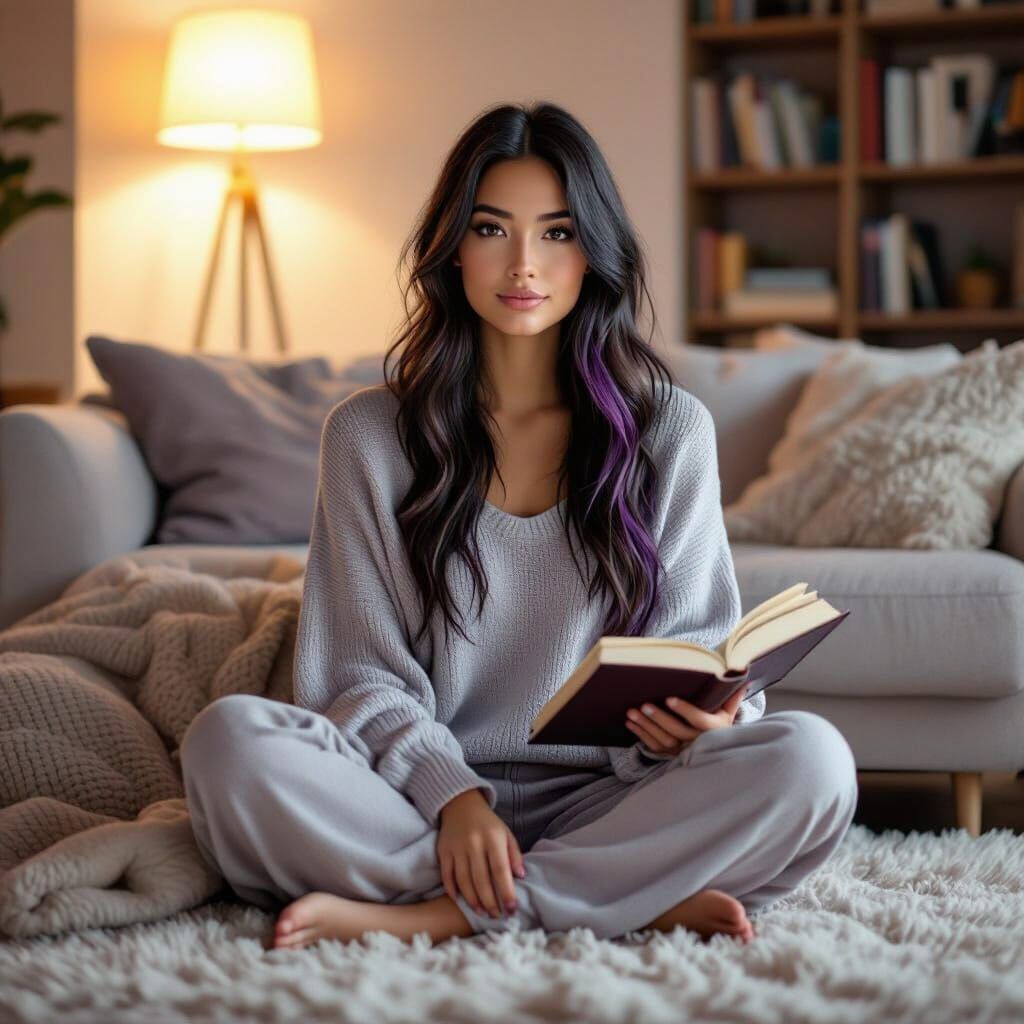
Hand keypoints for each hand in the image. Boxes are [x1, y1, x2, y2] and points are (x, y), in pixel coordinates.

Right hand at [437, 788, 525, 919]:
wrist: (461, 803)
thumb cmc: (488, 823)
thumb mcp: (506, 833)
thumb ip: (514, 854)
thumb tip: (521, 877)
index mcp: (493, 838)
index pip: (500, 870)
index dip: (506, 892)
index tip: (512, 909)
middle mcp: (474, 843)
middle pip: (481, 880)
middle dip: (490, 902)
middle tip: (496, 916)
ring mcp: (457, 847)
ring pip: (464, 880)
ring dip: (473, 900)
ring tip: (481, 912)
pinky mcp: (443, 851)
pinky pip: (447, 875)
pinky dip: (452, 890)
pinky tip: (460, 900)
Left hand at [624, 685, 747, 756]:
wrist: (716, 753)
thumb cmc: (720, 727)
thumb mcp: (728, 713)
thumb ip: (732, 696)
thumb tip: (743, 674)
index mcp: (713, 730)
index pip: (699, 720)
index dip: (684, 710)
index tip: (670, 699)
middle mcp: (698, 742)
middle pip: (677, 732)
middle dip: (659, 719)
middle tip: (644, 705)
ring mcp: (683, 752)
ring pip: (663, 741)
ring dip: (646, 726)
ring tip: (632, 712)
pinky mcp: (671, 756)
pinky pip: (654, 747)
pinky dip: (641, 735)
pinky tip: (630, 723)